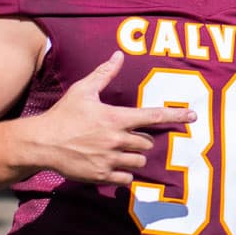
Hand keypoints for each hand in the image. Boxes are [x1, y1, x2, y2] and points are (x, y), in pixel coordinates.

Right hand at [25, 52, 193, 186]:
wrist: (41, 143)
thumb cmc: (63, 114)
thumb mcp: (83, 90)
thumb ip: (104, 74)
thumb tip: (119, 55)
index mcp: (116, 118)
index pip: (153, 115)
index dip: (175, 115)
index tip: (194, 116)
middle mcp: (117, 139)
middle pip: (147, 142)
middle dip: (140, 139)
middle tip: (122, 136)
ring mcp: (110, 159)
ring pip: (139, 161)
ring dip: (134, 156)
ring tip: (117, 151)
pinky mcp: (102, 176)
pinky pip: (127, 179)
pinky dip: (124, 174)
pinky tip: (112, 166)